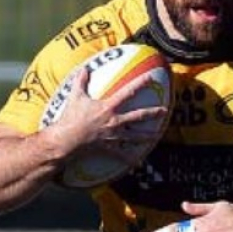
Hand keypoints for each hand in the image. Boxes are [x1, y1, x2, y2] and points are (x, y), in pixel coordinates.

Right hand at [45, 67, 167, 167]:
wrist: (67, 139)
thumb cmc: (71, 117)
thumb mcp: (75, 96)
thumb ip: (81, 81)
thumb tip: (84, 68)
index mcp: (109, 107)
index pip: (128, 92)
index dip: (140, 83)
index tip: (151, 77)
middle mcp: (115, 121)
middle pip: (138, 116)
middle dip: (153, 113)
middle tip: (165, 110)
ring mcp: (114, 135)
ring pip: (135, 136)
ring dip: (147, 136)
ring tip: (157, 136)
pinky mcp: (109, 147)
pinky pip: (121, 155)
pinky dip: (130, 160)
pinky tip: (138, 163)